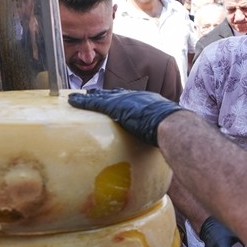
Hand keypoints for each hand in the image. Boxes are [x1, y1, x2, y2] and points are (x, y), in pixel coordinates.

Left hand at [67, 89, 183, 146]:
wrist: (171, 124)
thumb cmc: (174, 131)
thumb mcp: (168, 129)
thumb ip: (164, 135)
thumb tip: (170, 152)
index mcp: (149, 102)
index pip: (132, 99)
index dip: (121, 99)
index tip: (114, 100)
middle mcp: (136, 97)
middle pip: (116, 94)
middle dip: (103, 94)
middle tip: (91, 94)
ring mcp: (125, 100)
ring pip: (103, 96)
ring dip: (89, 97)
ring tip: (77, 97)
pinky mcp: (115, 106)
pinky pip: (95, 103)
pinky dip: (83, 102)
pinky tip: (72, 101)